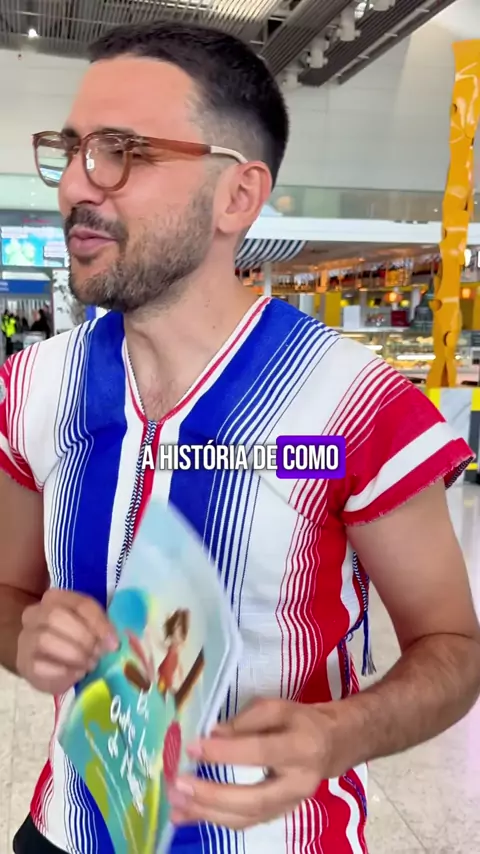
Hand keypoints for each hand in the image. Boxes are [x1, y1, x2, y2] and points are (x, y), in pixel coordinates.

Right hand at [17, 588, 117, 694]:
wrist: (47, 660)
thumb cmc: (74, 639)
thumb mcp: (89, 627)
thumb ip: (100, 628)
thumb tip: (112, 643)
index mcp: (56, 598)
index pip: (80, 604)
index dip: (98, 623)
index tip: (113, 643)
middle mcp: (36, 613)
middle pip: (56, 617)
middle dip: (83, 638)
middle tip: (98, 654)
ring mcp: (26, 638)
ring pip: (45, 639)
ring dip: (73, 655)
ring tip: (89, 665)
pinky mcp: (24, 663)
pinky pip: (40, 666)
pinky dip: (63, 672)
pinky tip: (76, 675)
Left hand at [169, 698, 337, 828]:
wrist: (330, 745)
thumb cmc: (299, 721)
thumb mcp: (277, 707)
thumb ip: (245, 720)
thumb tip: (212, 735)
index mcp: (301, 748)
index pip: (260, 752)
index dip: (225, 752)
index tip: (193, 747)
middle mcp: (299, 784)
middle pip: (253, 799)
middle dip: (212, 795)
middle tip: (179, 786)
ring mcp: (290, 806)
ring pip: (247, 818)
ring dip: (208, 813)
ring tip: (176, 805)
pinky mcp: (279, 816)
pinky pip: (245, 823)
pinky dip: (214, 819)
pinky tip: (189, 814)